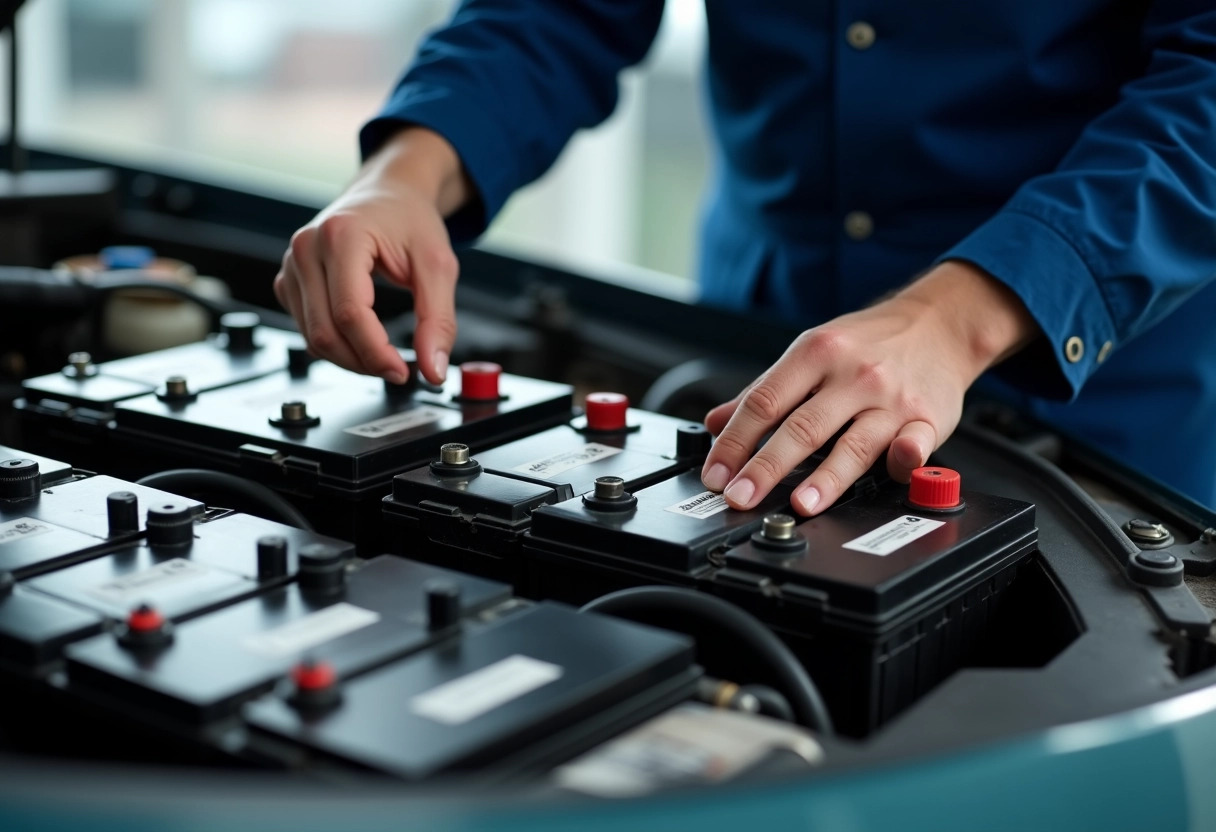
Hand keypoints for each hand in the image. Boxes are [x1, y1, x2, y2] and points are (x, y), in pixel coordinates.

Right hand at [274, 128, 471, 384]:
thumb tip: (434, 370)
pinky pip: (306, 329)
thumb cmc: (409, 220)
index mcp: (340, 236)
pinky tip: (363, 340)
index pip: (349, 313)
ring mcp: (292, 266)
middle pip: (325, 332)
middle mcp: (306, 249)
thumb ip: (438, 320)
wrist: (388, 194)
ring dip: (350, 359)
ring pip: (312, 338)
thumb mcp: (438, 265)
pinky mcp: (289, 282)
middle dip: (364, 362)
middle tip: (399, 369)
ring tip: (385, 355)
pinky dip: (336, 346)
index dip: (376, 352)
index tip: (403, 371)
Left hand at [701, 262, 1036, 514]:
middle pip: (801, 427)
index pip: (763, 402)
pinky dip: (906, 457)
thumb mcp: (812, 352)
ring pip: (853, 444)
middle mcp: (852, 375)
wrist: (940, 323)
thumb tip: (715, 423)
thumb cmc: (870, 343)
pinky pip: (915, 442)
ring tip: (801, 504)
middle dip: (766, 467)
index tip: (716, 473)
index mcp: (815, 354)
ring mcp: (890, 398)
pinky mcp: (927, 418)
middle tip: (740, 496)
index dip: (734, 442)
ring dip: (827, 478)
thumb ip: (765, 392)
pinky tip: (896, 468)